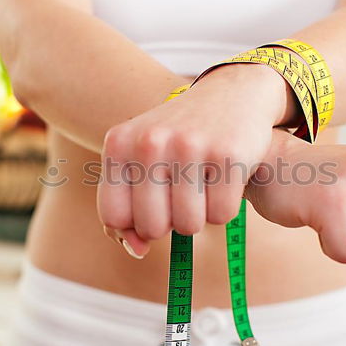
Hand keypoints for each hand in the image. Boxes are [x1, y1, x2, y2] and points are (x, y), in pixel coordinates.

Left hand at [97, 64, 293, 257]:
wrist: (231, 93)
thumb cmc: (179, 139)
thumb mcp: (140, 161)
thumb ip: (126, 211)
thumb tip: (136, 252)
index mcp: (119, 144)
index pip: (114, 216)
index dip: (136, 223)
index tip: (153, 205)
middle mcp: (150, 143)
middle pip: (153, 227)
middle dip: (170, 222)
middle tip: (182, 194)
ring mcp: (189, 147)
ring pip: (189, 225)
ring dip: (199, 216)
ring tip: (203, 184)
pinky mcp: (228, 155)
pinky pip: (221, 215)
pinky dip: (225, 206)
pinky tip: (224, 178)